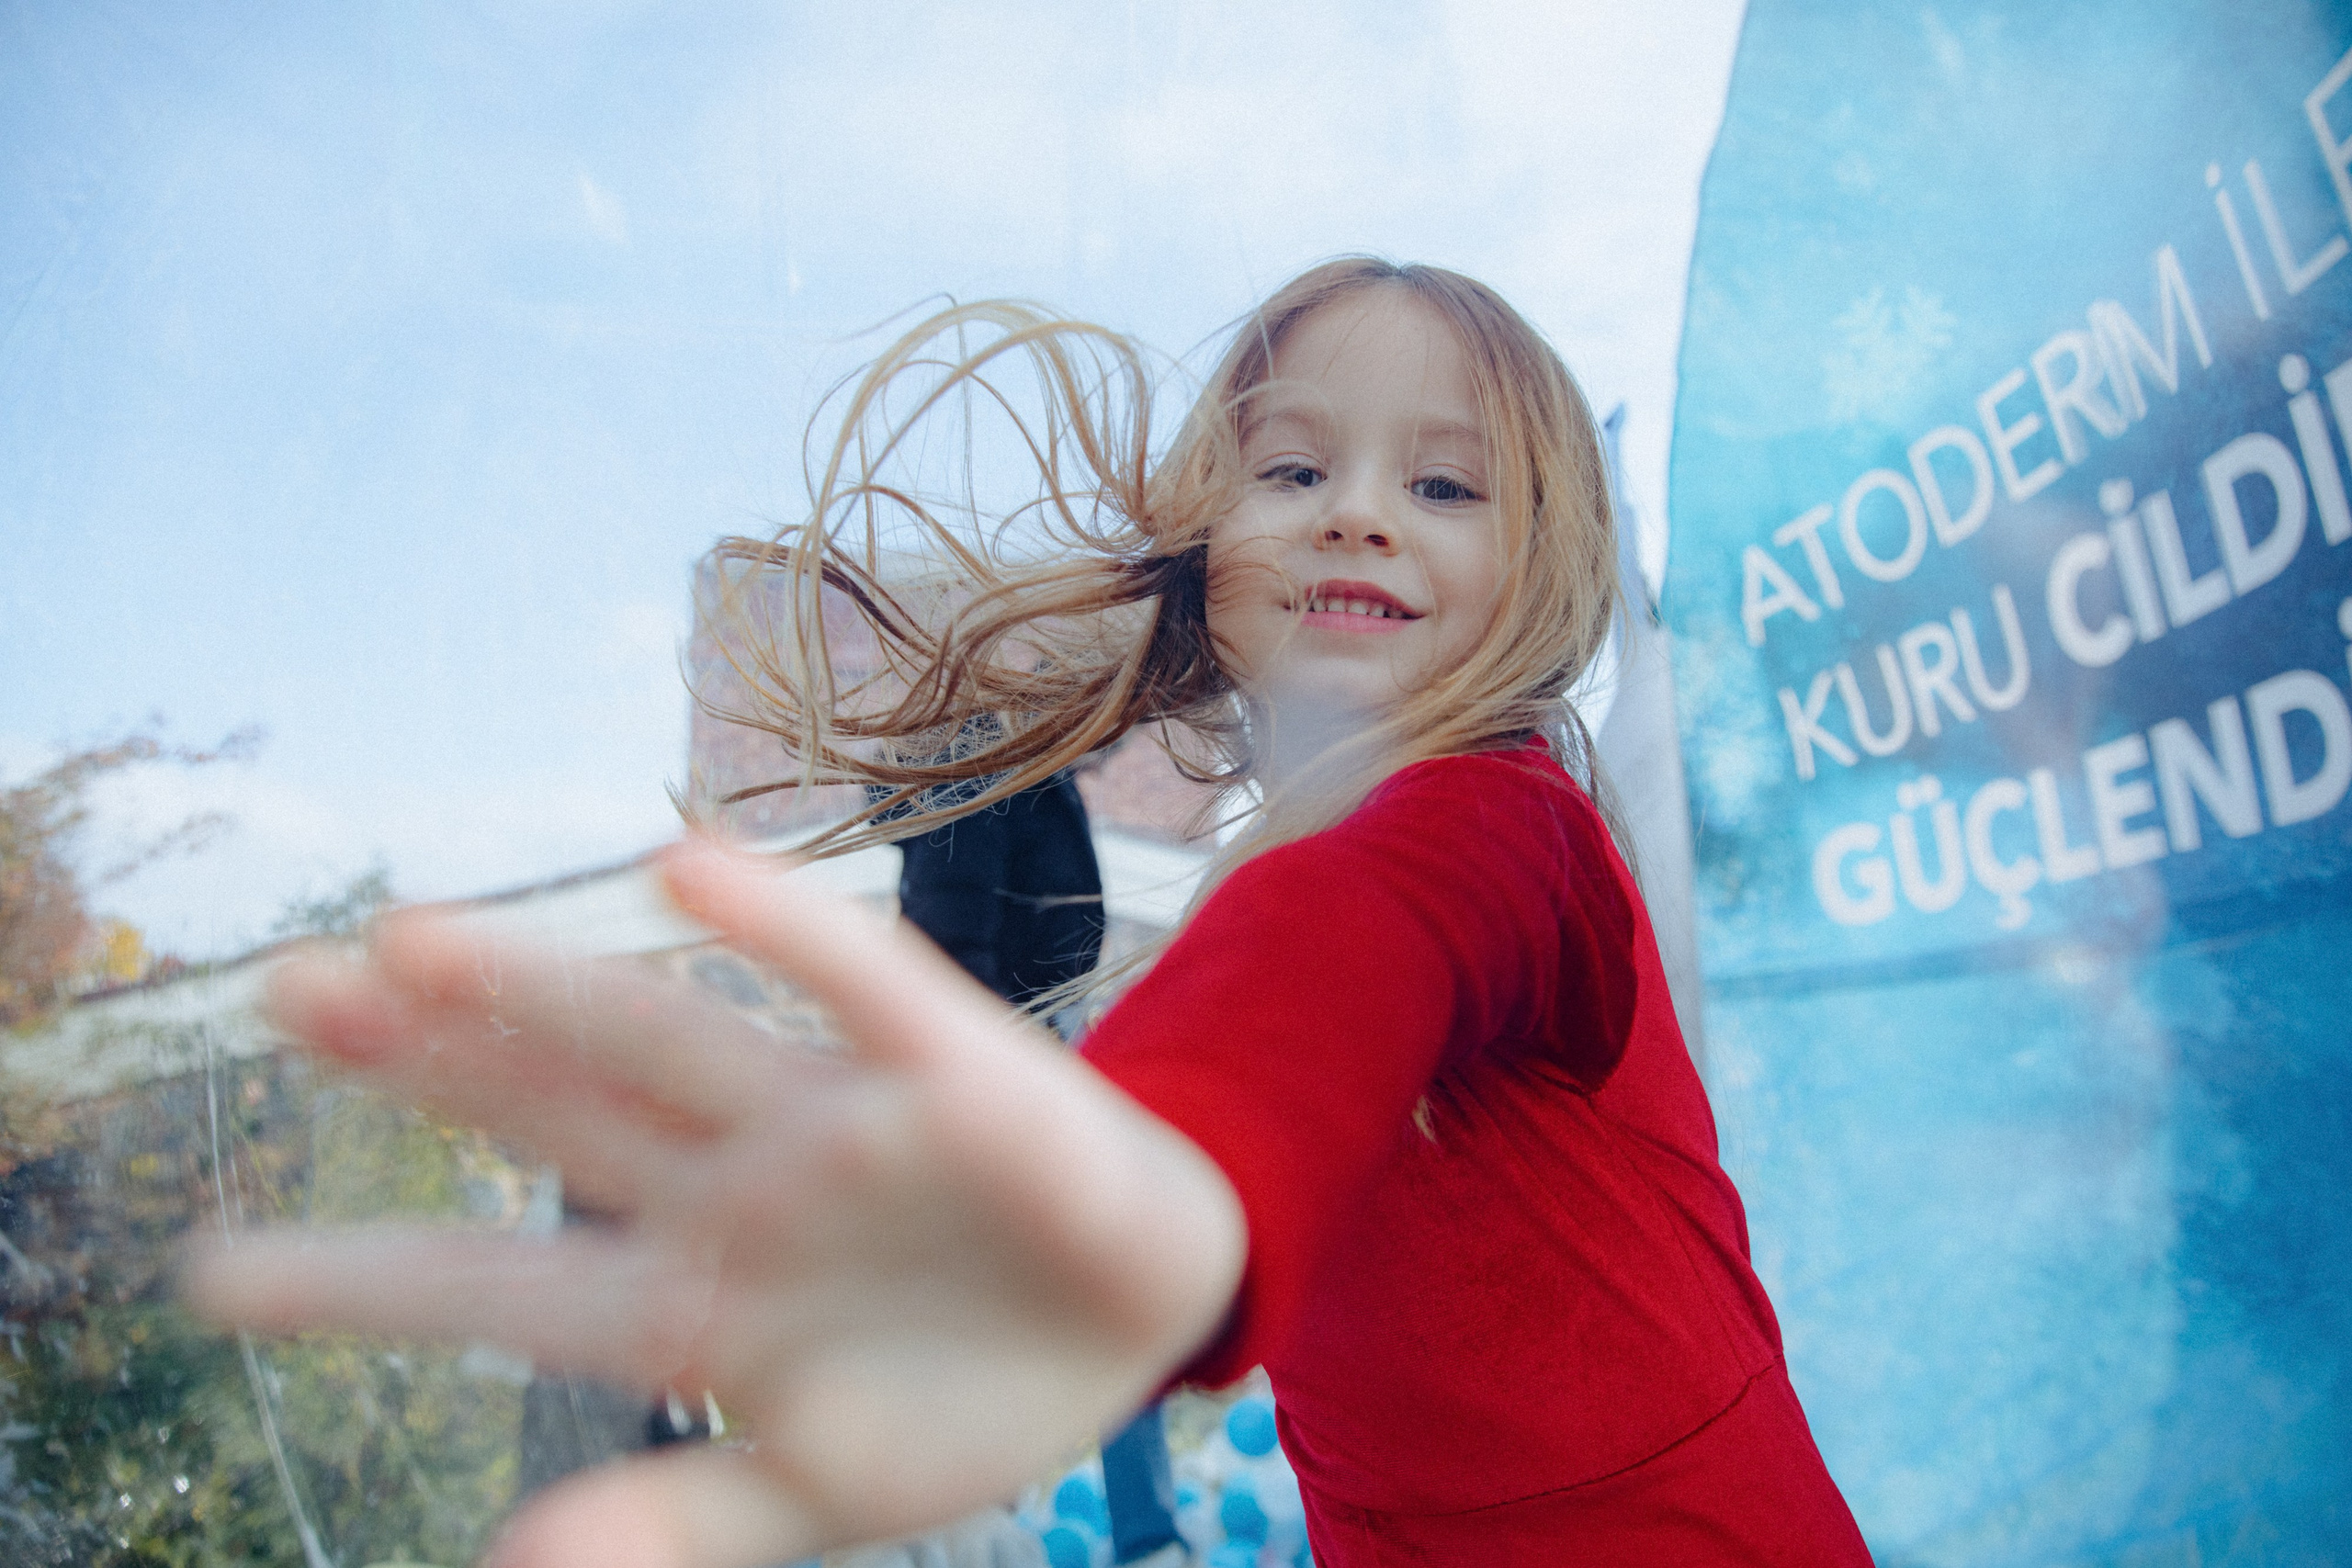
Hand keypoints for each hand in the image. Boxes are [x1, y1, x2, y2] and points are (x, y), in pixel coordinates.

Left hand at [184, 838, 1245, 1567]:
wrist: (1150, 1321)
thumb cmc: (974, 1393)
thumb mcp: (820, 1491)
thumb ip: (679, 1514)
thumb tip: (511, 1565)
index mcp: (693, 1299)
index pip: (500, 1281)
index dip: (363, 1276)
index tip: (212, 1274)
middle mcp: (736, 1187)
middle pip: (555, 1110)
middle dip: (423, 1061)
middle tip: (280, 995)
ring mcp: (833, 1122)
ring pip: (666, 1038)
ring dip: (545, 986)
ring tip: (410, 939)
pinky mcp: (951, 1071)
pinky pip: (860, 987)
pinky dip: (783, 929)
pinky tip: (684, 873)